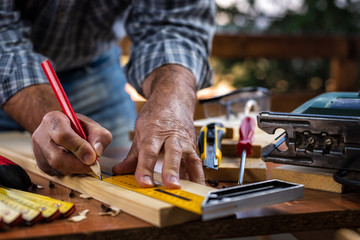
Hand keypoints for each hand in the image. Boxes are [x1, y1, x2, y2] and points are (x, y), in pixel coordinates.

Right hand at [32, 111, 111, 175]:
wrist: (60, 128)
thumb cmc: (77, 127)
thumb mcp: (91, 125)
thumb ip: (99, 136)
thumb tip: (97, 152)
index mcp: (53, 120)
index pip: (63, 136)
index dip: (79, 148)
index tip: (93, 156)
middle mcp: (41, 136)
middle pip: (57, 157)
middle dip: (79, 164)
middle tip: (93, 163)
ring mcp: (38, 152)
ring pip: (58, 168)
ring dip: (76, 168)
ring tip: (84, 159)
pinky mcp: (41, 165)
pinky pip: (58, 173)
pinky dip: (71, 170)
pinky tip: (75, 161)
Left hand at [112, 65, 204, 187]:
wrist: (174, 99)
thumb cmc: (156, 116)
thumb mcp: (141, 132)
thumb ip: (132, 156)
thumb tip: (118, 172)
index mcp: (154, 131)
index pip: (148, 152)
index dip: (145, 168)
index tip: (144, 183)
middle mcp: (171, 136)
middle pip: (172, 153)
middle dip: (171, 169)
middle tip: (170, 185)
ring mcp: (185, 140)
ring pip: (190, 157)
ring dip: (191, 175)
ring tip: (190, 192)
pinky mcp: (193, 146)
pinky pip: (197, 162)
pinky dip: (198, 176)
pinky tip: (197, 189)